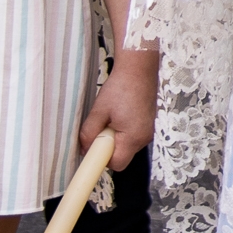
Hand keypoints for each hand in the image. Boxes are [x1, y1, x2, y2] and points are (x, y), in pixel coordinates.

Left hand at [77, 49, 158, 168]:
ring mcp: (149, 131)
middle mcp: (144, 137)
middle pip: (122, 156)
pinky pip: (132, 135)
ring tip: (112, 117)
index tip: (93, 150)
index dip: (102, 160)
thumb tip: (84, 149)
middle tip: (101, 128)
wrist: (139, 68)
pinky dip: (123, 130)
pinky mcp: (148, 124)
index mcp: (133, 137)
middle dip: (108, 147)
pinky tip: (120, 113)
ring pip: (127, 145)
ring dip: (116, 138)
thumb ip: (89, 133)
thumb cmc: (120, 86)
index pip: (117, 164)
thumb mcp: (99, 111)